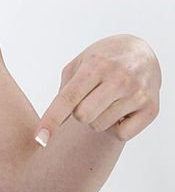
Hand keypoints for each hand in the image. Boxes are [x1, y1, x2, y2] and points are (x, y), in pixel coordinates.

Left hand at [35, 34, 160, 146]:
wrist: (141, 53)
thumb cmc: (103, 60)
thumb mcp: (79, 64)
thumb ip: (64, 90)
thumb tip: (54, 122)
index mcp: (96, 65)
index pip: (69, 97)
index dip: (52, 119)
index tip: (40, 138)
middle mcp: (119, 78)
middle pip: (83, 116)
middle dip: (80, 113)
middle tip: (90, 99)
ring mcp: (137, 93)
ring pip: (100, 126)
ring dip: (99, 119)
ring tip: (108, 101)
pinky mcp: (151, 108)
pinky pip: (121, 134)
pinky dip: (117, 127)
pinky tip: (122, 110)